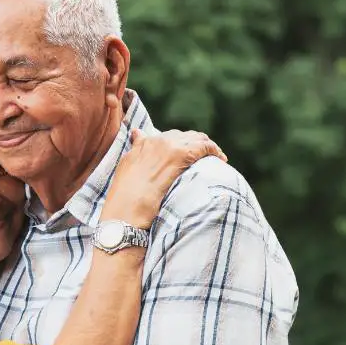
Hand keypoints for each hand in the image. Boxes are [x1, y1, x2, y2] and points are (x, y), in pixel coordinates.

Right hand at [103, 128, 226, 228]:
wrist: (125, 212)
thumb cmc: (124, 199)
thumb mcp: (127, 170)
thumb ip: (136, 150)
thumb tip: (137, 133)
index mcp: (143, 143)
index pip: (170, 137)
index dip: (182, 145)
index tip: (190, 155)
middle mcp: (156, 140)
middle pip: (185, 135)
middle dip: (197, 144)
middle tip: (206, 158)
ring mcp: (168, 146)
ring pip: (197, 138)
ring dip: (208, 147)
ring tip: (217, 158)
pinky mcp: (180, 155)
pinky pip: (204, 146)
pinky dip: (214, 150)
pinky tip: (221, 159)